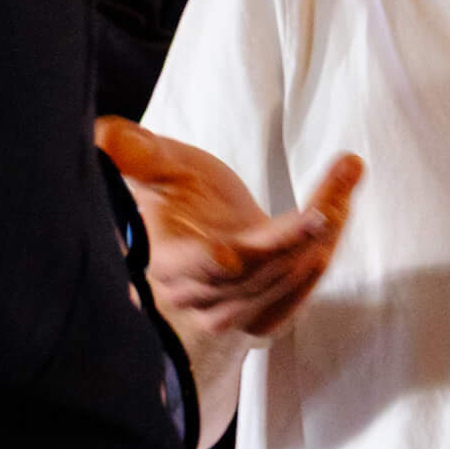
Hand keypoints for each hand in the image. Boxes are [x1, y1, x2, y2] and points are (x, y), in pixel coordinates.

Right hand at [95, 117, 362, 344]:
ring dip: (320, 236)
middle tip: (334, 188)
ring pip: (283, 280)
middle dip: (297, 233)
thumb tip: (107, 135)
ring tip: (342, 183)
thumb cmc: (174, 191)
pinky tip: (339, 212)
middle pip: (254, 272)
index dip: (216, 262)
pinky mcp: (260, 314)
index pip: (193, 268)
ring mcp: (231, 309)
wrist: (201, 226)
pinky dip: (323, 256)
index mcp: (167, 259)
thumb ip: (137, 152)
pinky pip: (297, 294)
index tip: (239, 249)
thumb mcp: (158, 163)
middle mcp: (198, 293)